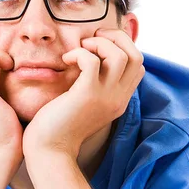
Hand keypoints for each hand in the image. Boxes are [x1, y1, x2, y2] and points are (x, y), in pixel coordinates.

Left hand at [22, 28, 144, 159]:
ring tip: (82, 49)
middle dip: (116, 38)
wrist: (50, 150)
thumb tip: (92, 60)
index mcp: (120, 99)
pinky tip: (66, 60)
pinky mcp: (86, 95)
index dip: (122, 47)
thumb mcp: (87, 103)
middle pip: (136, 55)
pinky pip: (91, 61)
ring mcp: (105, 97)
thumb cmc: (61, 124)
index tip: (99, 47)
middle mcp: (118, 98)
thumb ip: (96, 85)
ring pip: (119, 56)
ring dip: (99, 44)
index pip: (138, 65)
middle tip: (93, 40)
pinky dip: (79, 53)